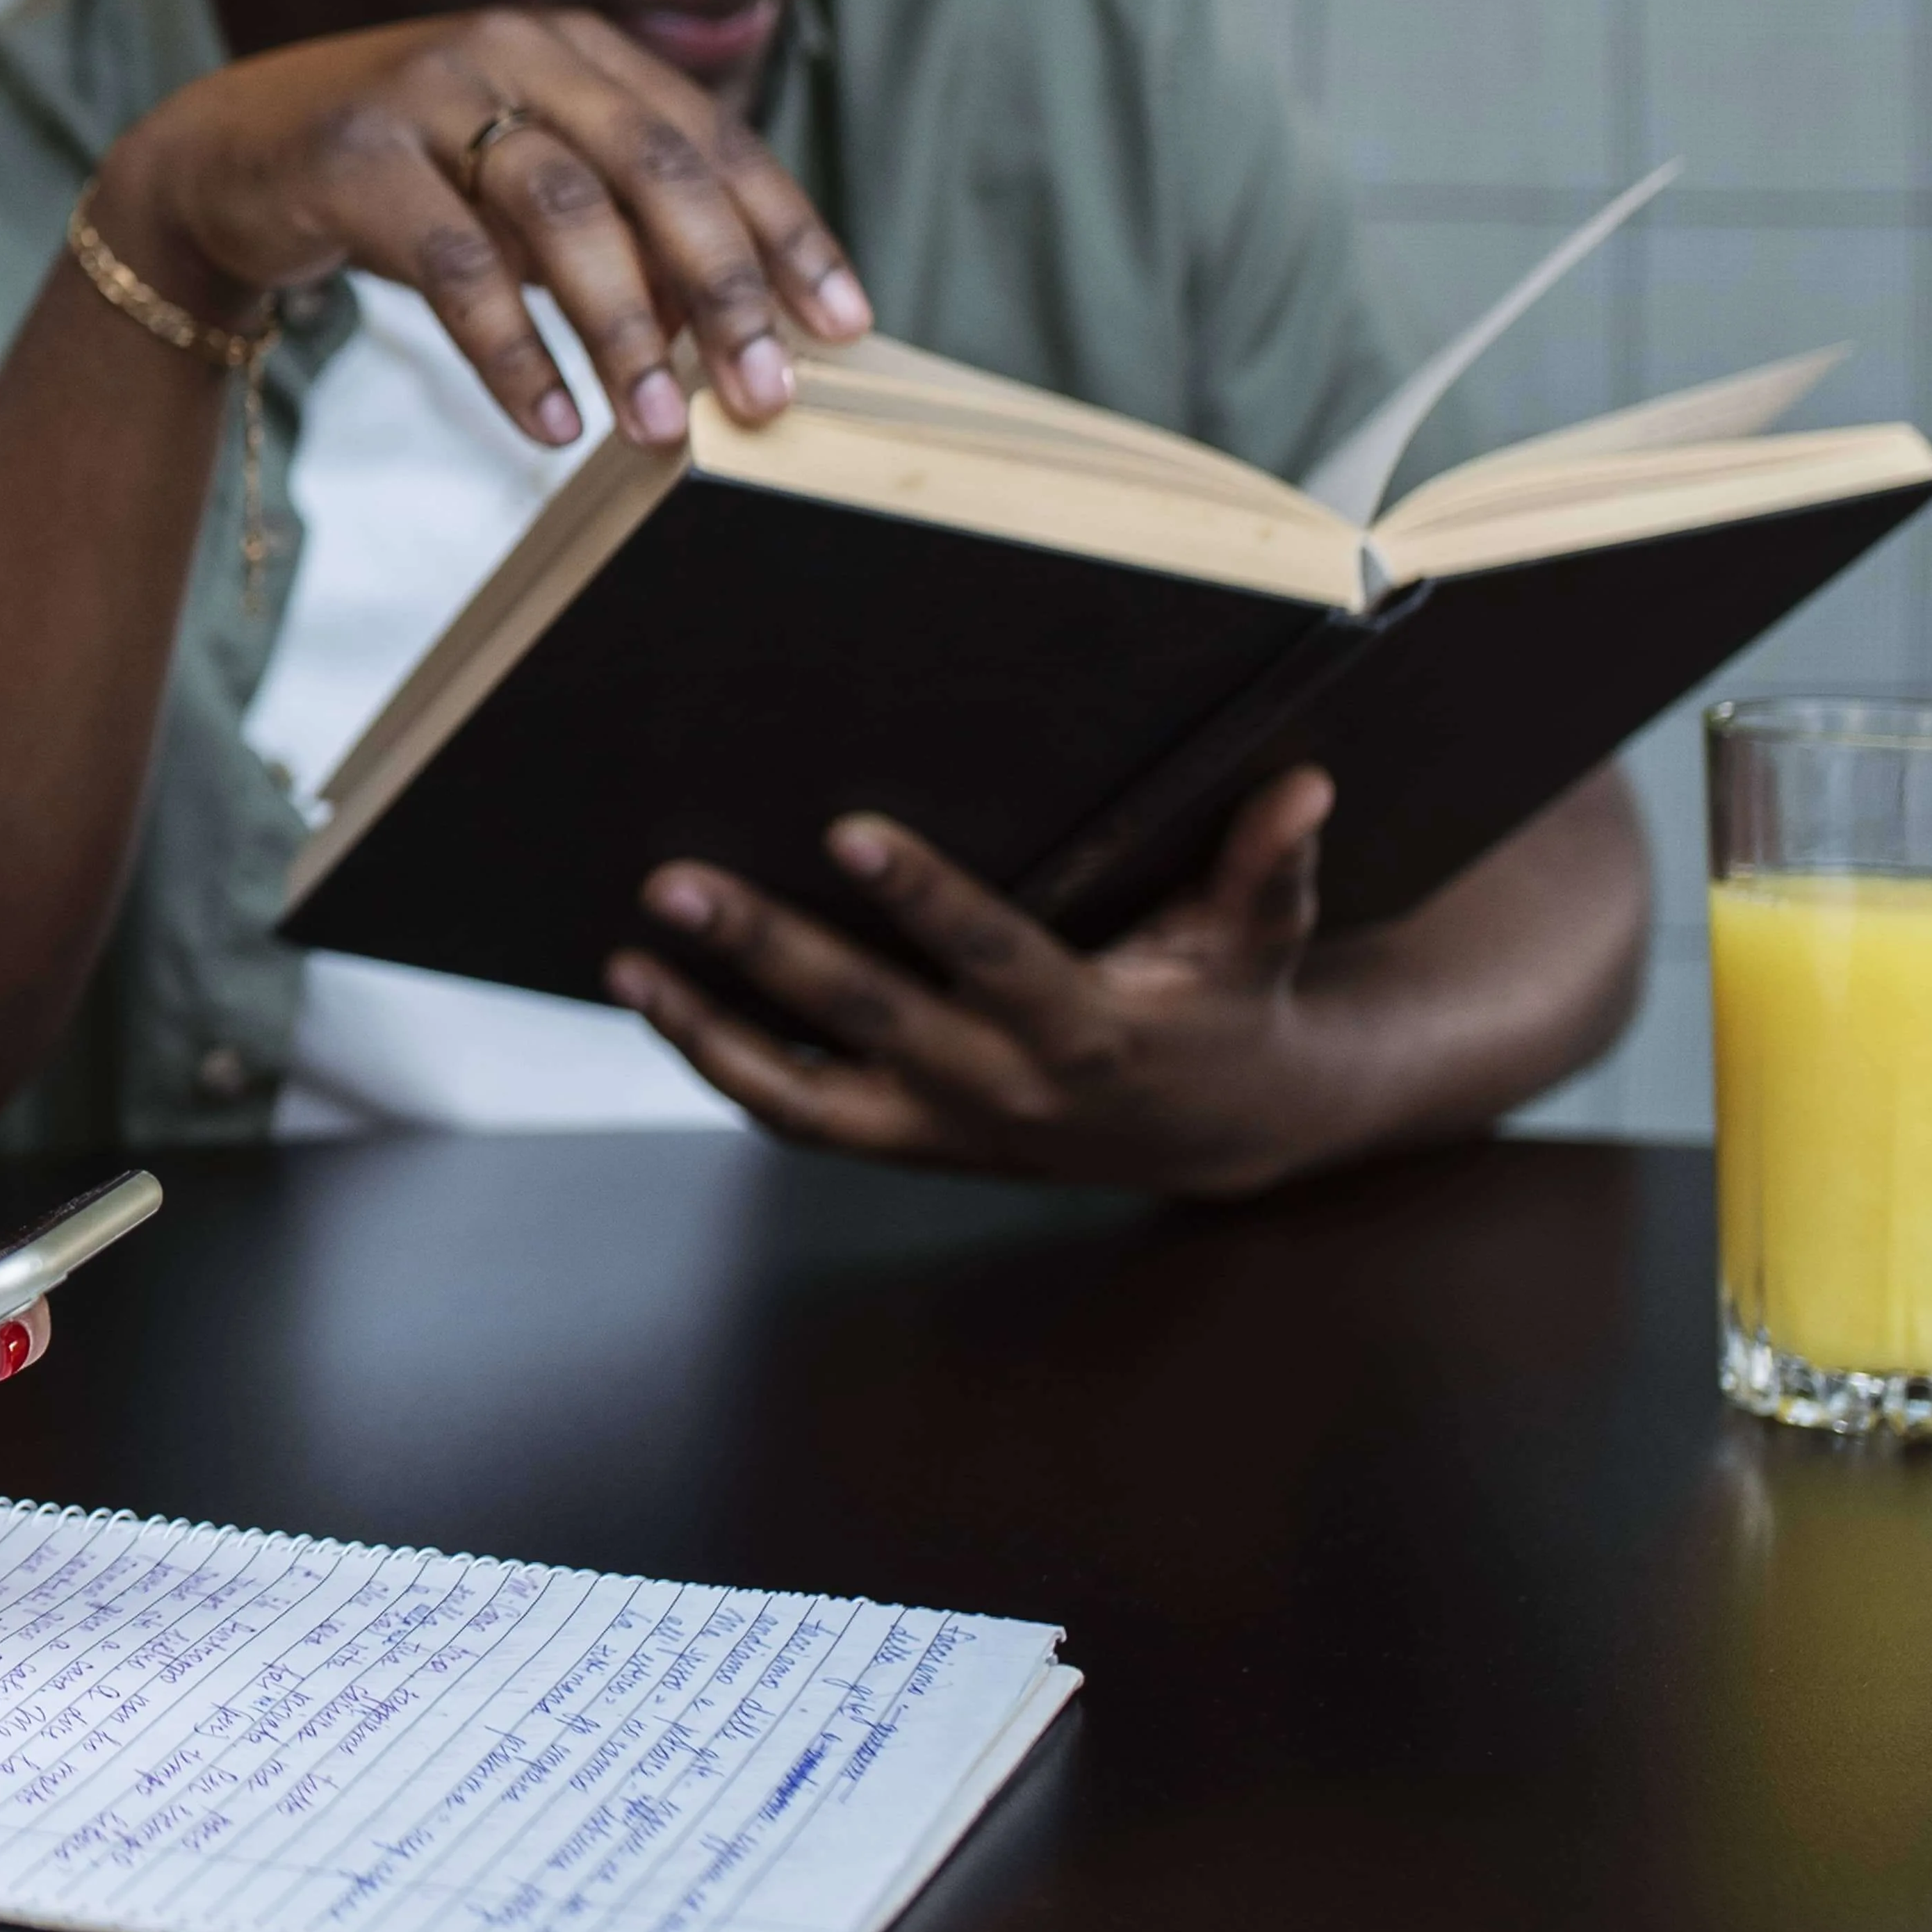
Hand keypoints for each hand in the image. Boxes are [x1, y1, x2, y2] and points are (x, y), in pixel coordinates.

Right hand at [92, 11, 866, 450]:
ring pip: (560, 210)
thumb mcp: (521, 195)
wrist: (225, 161)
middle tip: (769, 392)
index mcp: (577, 49)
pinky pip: (455, 263)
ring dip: (624, 329)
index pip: (710, 138)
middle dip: (723, 287)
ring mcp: (428, 91)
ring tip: (663, 427)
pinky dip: (512, 351)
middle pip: (652, 166)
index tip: (843, 326)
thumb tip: (728, 330)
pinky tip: (551, 422)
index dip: (784, 231)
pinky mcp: (352, 154)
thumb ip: (619, 233)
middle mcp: (513, 47)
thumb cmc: (406, 187)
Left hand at [605, 770, 1352, 1198]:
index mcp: (1084, 1030)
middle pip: (865, 1018)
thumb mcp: (1257, 943)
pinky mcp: (908, 1142)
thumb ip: (1267, 871)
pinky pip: (797, 1117)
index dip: (924, 899)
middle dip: (764, 950)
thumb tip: (1303, 789)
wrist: (1225, 1133)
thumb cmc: (1230, 1005)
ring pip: (802, 1096)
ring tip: (627, 959)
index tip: (848, 831)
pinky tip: (658, 1002)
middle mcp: (1000, 1088)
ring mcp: (943, 1127)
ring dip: (706, 1030)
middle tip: (672, 881)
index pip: (991, 956)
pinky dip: (723, 1067)